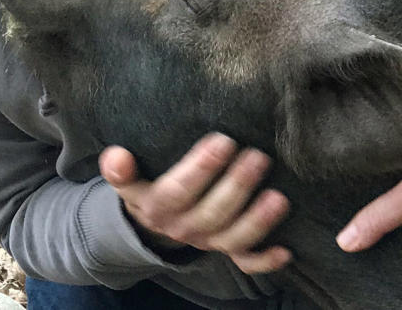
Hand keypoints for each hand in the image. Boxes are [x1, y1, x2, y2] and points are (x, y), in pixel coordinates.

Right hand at [99, 132, 290, 272]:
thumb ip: (119, 170)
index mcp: (156, 207)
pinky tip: (286, 251)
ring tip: (279, 197)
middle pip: (211, 212)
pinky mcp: (223, 251)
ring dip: (257, 221)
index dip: (200, 168)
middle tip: (258, 156)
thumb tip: (115, 156)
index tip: (222, 140)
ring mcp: (205, 241)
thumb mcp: (127, 180)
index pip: (177, 190)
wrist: (150, 225)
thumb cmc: (146, 186)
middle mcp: (181, 228)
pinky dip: (265, 260)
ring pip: (232, 237)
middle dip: (237, 185)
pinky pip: (244, 262)